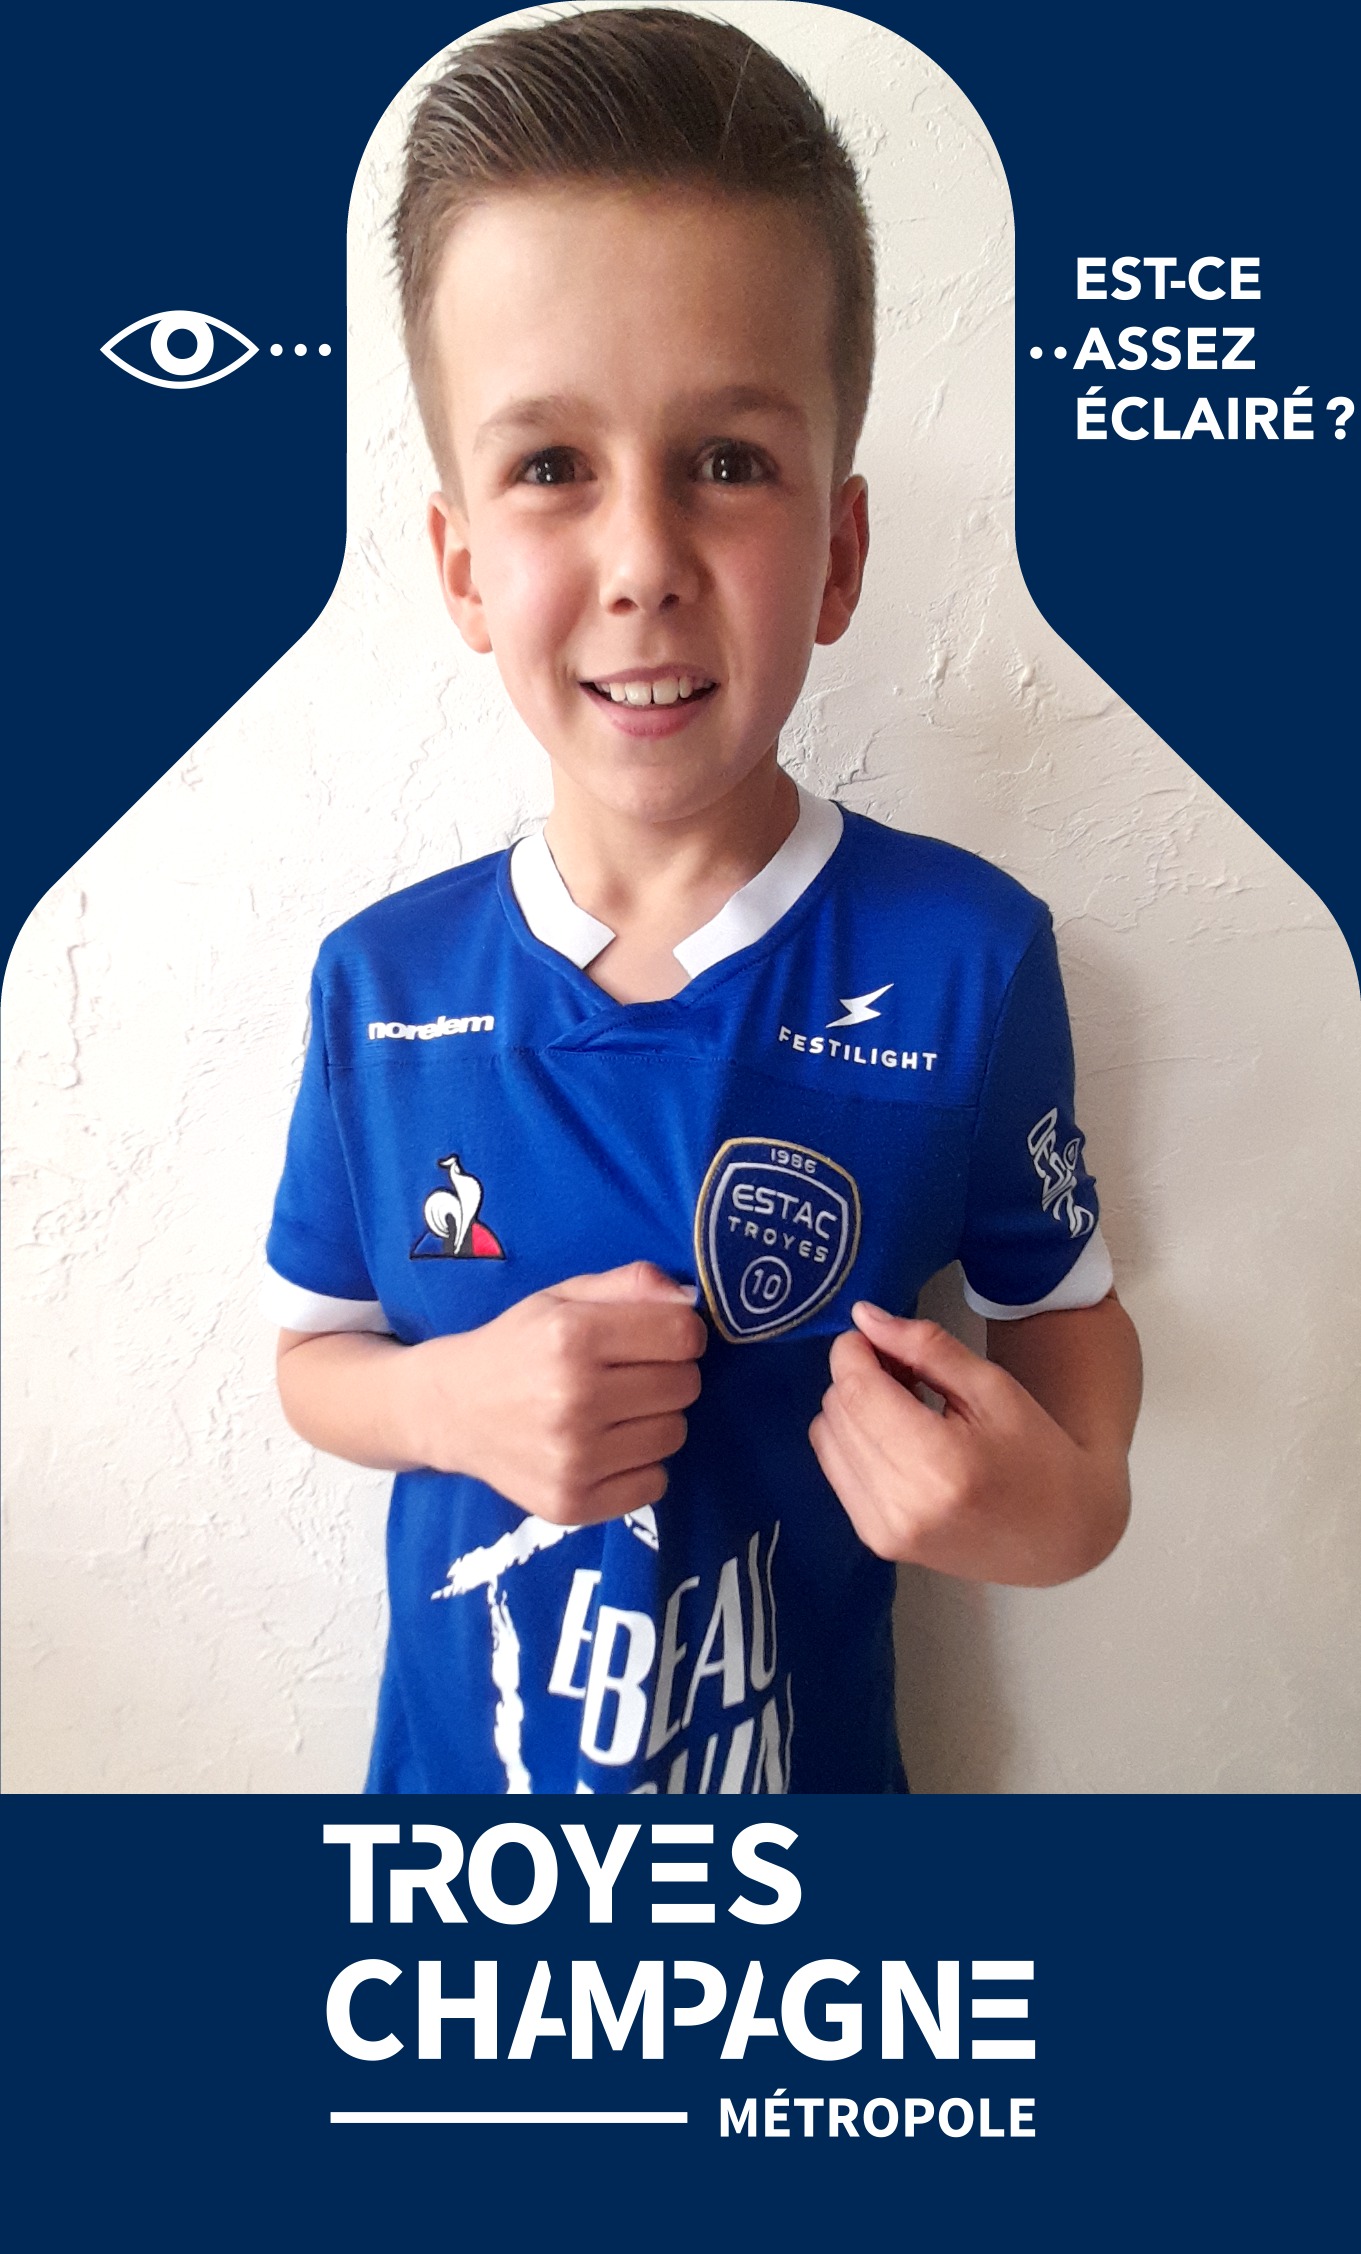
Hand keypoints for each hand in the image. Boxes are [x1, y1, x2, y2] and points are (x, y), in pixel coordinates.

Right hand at [398, 1261, 706, 1523]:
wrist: (450, 1410)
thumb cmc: (516, 1346)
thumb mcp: (562, 1297)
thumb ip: (628, 1285)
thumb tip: (689, 1298)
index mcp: (572, 1337)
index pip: (682, 1336)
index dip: (680, 1333)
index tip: (657, 1338)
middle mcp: (574, 1399)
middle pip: (684, 1386)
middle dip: (668, 1374)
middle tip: (629, 1375)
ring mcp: (573, 1459)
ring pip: (674, 1435)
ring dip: (655, 1420)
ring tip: (615, 1411)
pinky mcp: (572, 1503)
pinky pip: (654, 1484)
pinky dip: (639, 1466)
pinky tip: (605, 1448)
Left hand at [809, 1301, 1132, 1584]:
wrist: (1061, 1538)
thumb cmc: (1038, 1456)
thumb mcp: (993, 1387)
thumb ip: (926, 1347)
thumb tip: (864, 1317)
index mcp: (938, 1464)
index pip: (857, 1391)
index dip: (852, 1351)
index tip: (872, 1336)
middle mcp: (901, 1504)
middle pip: (836, 1412)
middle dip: (857, 1377)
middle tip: (902, 1369)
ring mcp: (884, 1530)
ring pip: (826, 1439)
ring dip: (853, 1409)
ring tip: (903, 1404)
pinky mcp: (876, 1541)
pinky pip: (836, 1470)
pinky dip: (855, 1442)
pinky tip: (895, 1437)